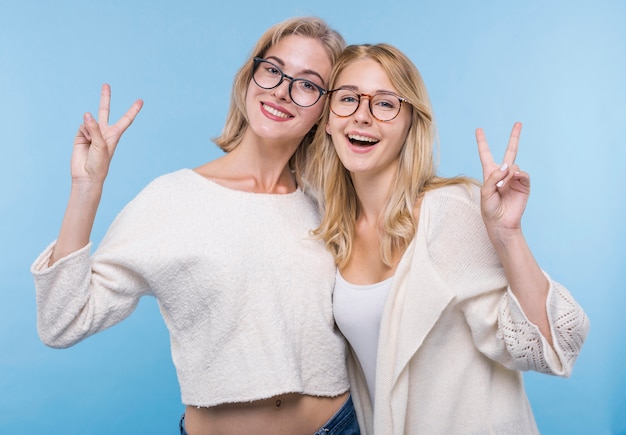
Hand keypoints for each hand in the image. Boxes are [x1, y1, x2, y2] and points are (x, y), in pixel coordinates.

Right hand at [71, 84, 142, 184]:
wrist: (86, 175)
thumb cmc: (99, 164)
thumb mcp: (101, 146)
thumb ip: (94, 129)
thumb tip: (87, 114)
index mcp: (114, 135)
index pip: (126, 120)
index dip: (133, 110)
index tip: (141, 100)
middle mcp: (103, 132)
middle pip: (104, 111)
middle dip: (105, 98)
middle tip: (106, 85)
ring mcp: (91, 132)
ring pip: (90, 120)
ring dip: (90, 129)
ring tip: (91, 143)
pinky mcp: (80, 135)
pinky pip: (82, 126)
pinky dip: (84, 132)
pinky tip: (85, 141)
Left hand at [475, 122, 529, 237]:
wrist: (501, 223)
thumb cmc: (489, 209)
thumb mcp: (485, 192)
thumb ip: (493, 177)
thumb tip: (508, 165)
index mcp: (490, 173)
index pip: (486, 154)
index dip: (482, 142)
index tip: (478, 130)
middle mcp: (503, 173)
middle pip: (510, 151)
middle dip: (514, 137)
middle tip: (518, 123)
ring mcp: (515, 178)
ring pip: (513, 165)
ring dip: (506, 174)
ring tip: (500, 187)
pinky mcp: (524, 184)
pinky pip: (522, 173)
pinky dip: (516, 176)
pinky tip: (511, 181)